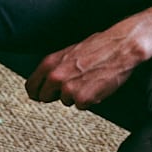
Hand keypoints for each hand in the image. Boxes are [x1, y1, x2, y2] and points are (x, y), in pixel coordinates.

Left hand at [25, 25, 147, 108]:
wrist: (120, 48)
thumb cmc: (99, 46)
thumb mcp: (70, 52)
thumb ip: (57, 66)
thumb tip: (50, 78)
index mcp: (50, 63)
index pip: (31, 85)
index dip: (36, 92)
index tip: (39, 95)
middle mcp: (56, 77)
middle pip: (44, 97)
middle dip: (55, 95)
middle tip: (70, 87)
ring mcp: (68, 89)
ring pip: (65, 101)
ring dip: (75, 95)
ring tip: (88, 81)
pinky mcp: (83, 99)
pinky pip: (81, 105)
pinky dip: (89, 100)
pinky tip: (96, 86)